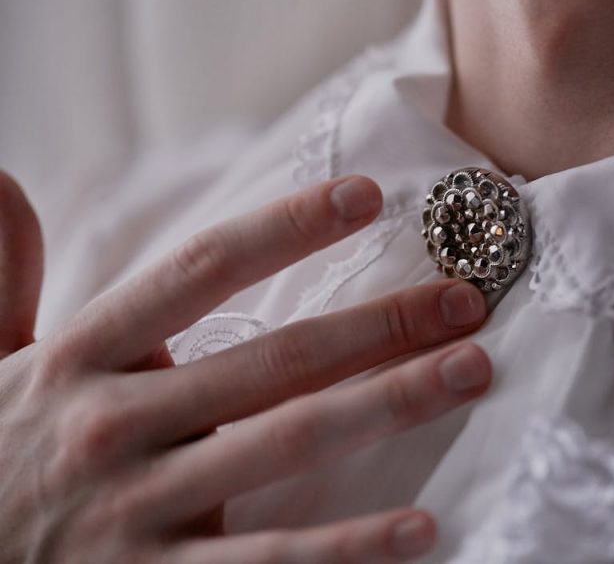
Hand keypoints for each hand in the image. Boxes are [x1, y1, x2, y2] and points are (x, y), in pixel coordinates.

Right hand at [0, 171, 491, 562]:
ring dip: (392, 405)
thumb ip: (5, 274)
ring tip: (471, 372)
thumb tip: (9, 182)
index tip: (368, 196)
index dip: (286, 226)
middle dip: (381, 324)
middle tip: (467, 300)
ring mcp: (137, 510)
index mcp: (82, 356)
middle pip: (275, 358)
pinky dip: (349, 547)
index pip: (200, 271)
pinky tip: (421, 527)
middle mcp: (115, 424)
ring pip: (290, 445)